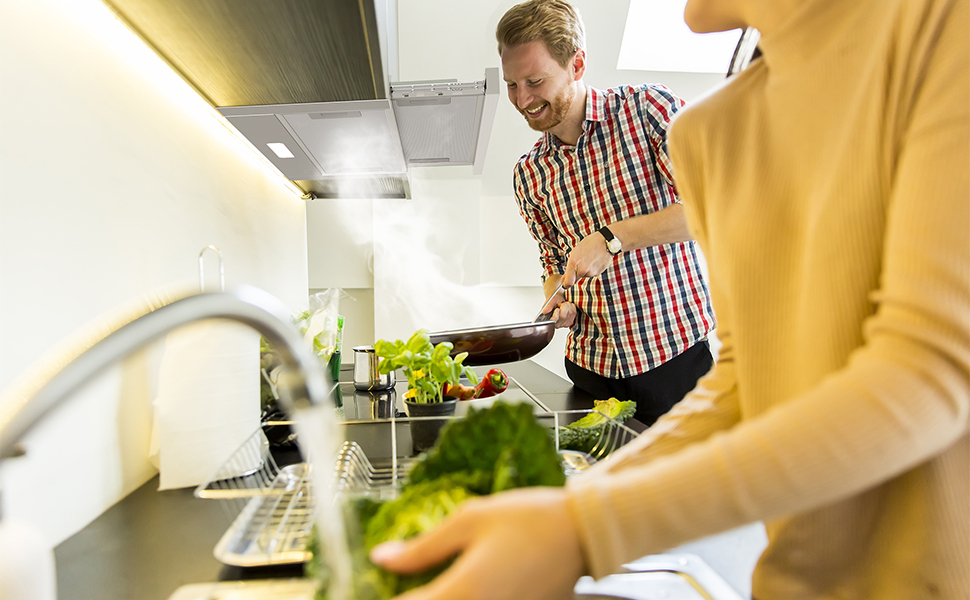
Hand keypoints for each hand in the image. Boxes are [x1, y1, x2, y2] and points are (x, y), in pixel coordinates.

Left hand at [370, 487, 584, 599]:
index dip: (382, 596)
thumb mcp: (470, 520)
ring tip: (433, 584)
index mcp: (461, 593)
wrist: (585, 533)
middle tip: (403, 584)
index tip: (368, 586)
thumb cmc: (531, 519)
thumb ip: (422, 547)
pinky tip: (463, 588)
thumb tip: (381, 558)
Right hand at [538, 286, 576, 328]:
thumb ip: (548, 306)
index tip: (557, 309)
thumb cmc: (555, 300)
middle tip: (560, 304)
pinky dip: (572, 307)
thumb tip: (545, 312)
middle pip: (563, 317)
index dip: (556, 315)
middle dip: (563, 307)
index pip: (554, 321)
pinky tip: (568, 307)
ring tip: (563, 305)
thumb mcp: (550, 300)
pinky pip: (574, 313)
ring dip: (568, 306)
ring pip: (570, 314)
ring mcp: (564, 324)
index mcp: (549, 320)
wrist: (560, 299)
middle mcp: (556, 324)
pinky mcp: (570, 322)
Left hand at [562, 231, 614, 287]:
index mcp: (574, 263)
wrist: (605, 241)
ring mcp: (591, 272)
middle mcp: (582, 270)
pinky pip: (592, 273)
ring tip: (589, 258)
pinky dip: (592, 269)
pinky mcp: (598, 272)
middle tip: (580, 263)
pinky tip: (594, 260)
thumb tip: (564, 278)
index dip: (565, 285)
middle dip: (576, 274)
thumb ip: (569, 266)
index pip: (568, 282)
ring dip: (585, 270)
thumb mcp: (575, 252)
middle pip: (576, 279)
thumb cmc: (590, 244)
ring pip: (584, 275)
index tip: (564, 285)